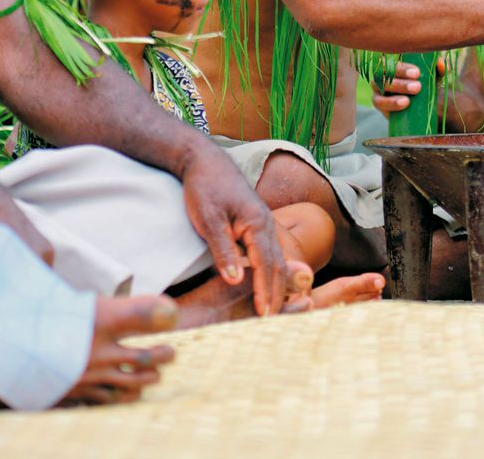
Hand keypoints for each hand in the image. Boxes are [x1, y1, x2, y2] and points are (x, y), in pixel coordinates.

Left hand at [179, 148, 287, 315]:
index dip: (267, 291)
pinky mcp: (257, 226)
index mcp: (258, 223)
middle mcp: (267, 225)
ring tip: (275, 309)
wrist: (204, 162)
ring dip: (278, 285)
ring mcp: (264, 224)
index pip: (266, 265)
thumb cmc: (205, 188)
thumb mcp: (209, 220)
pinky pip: (269, 253)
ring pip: (276, 259)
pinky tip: (268, 285)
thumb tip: (236, 281)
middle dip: (278, 293)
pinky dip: (271, 272)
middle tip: (274, 320)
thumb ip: (223, 250)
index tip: (266, 315)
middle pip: (278, 265)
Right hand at [370, 58, 443, 114]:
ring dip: (394, 93)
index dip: (403, 66)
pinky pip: (379, 102)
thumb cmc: (426, 83)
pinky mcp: (378, 102)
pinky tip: (402, 104)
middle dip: (401, 81)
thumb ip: (437, 69)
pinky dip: (390, 103)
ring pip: (381, 87)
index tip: (418, 73)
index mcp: (395, 61)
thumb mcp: (433, 76)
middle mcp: (383, 71)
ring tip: (408, 101)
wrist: (422, 104)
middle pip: (386, 73)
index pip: (392, 59)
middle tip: (418, 87)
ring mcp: (378, 86)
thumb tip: (440, 63)